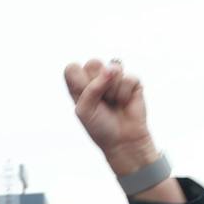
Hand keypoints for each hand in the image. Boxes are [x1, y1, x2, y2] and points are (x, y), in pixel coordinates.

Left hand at [63, 58, 155, 174]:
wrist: (122, 140)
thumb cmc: (100, 126)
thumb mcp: (85, 110)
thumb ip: (92, 88)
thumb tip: (111, 68)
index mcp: (80, 85)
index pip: (72, 68)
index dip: (78, 81)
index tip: (84, 97)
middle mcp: (97, 79)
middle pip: (93, 63)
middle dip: (96, 84)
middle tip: (100, 101)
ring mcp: (115, 78)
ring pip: (112, 69)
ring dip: (111, 91)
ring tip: (112, 103)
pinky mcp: (132, 81)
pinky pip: (127, 78)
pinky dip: (124, 94)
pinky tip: (124, 102)